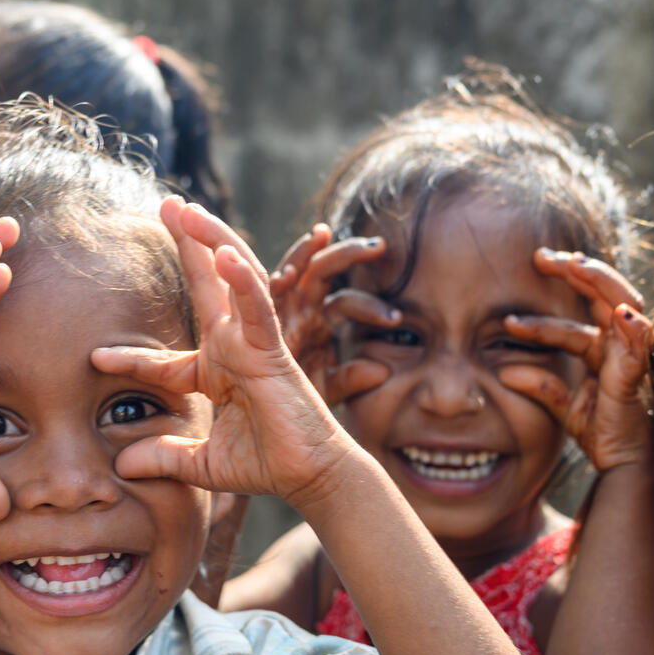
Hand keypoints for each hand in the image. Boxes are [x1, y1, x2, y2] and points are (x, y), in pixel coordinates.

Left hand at [92, 199, 354, 506]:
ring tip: (186, 209)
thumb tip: (119, 467)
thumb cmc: (265, 464)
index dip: (131, 358)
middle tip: (166, 204)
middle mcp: (234, 348)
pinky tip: (224, 253)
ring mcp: (254, 344)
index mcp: (216, 371)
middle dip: (189, 243)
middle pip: (206, 285)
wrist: (308, 478)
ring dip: (211, 240)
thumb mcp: (200, 464)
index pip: (165, 359)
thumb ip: (163, 458)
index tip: (95, 358)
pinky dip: (242, 280)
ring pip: (233, 279)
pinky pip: (257, 309)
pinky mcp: (273, 352)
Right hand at [270, 224, 393, 403]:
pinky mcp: (258, 321)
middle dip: (349, 253)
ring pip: (295, 267)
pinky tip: (288, 274)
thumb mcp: (327, 390)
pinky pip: (264, 292)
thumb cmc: (291, 406)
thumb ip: (352, 377)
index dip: (371, 307)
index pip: (347, 303)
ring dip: (307, 248)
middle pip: (325, 270)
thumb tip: (382, 369)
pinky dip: (274, 281)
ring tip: (323, 233)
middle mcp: (300, 310)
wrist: (260, 421)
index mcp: (318, 323)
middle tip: (379, 245)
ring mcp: (279, 310)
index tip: (395, 321)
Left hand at [498, 248, 653, 470]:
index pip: (577, 313)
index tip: (526, 281)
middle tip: (542, 256)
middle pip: (604, 295)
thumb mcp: (561, 405)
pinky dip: (634, 330)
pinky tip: (623, 315)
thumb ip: (539, 385)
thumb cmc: (598, 430)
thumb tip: (505, 372)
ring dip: (600, 283)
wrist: (620, 463)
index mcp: (601, 348)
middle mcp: (618, 345)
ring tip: (575, 264)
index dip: (553, 296)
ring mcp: (629, 357)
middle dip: (577, 270)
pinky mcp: (634, 377)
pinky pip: (637, 349)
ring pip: (623, 306)